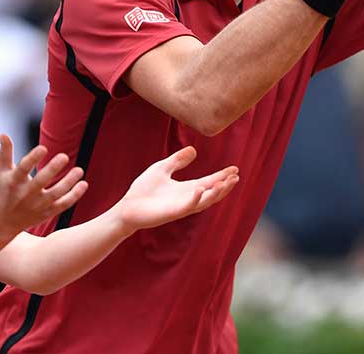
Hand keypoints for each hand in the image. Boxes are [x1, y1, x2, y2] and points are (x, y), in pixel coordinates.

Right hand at [0, 135, 87, 233]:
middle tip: (64, 156)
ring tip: (79, 170)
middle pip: (40, 182)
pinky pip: (63, 204)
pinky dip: (74, 195)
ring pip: (55, 194)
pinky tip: (83, 184)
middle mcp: (26, 194)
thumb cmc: (6, 189)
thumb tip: (3, 134)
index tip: (43, 148)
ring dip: (69, 182)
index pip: (23, 169)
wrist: (5, 221)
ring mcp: (37, 205)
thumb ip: (5, 152)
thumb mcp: (2, 171)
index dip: (32, 158)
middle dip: (52, 169)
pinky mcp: (47, 212)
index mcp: (14, 182)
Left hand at [116, 146, 238, 231]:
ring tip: (227, 182)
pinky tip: (201, 188)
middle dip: (224, 185)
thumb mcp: (162, 168)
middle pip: (211, 193)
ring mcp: (181, 206)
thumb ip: (177, 161)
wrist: (127, 207)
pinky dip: (196, 198)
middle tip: (236, 176)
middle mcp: (187, 198)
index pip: (209, 182)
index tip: (235, 168)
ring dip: (216, 193)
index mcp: (186, 189)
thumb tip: (193, 150)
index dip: (222, 176)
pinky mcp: (172, 213)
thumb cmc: (143, 189)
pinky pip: (187, 206)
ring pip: (204, 201)